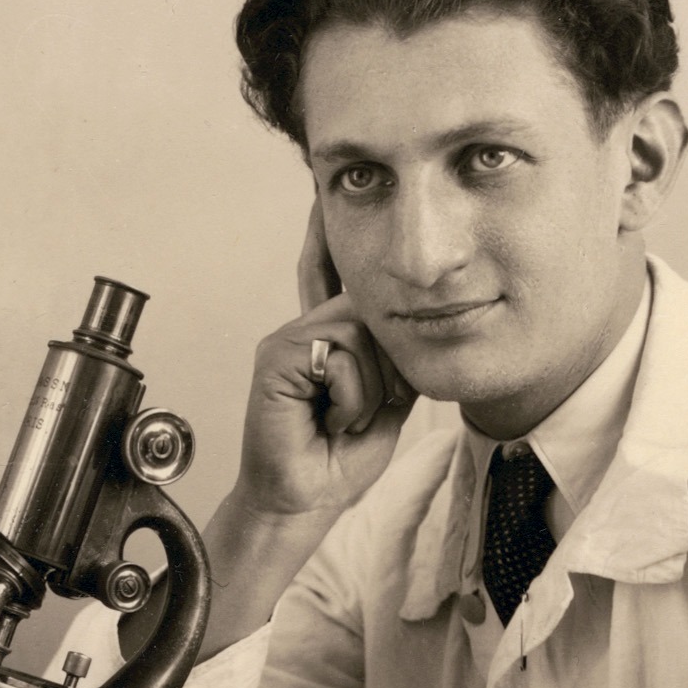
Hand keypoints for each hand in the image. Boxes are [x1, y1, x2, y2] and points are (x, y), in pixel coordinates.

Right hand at [233, 200, 413, 520]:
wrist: (305, 500)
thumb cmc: (339, 457)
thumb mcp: (385, 399)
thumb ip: (393, 356)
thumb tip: (411, 317)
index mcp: (329, 335)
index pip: (338, 276)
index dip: (333, 234)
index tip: (329, 188)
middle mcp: (305, 328)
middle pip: (372, 304)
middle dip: (386, 365)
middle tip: (359, 411)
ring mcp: (287, 339)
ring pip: (362, 330)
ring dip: (369, 389)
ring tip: (343, 418)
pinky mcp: (277, 355)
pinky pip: (340, 354)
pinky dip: (349, 397)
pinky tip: (327, 419)